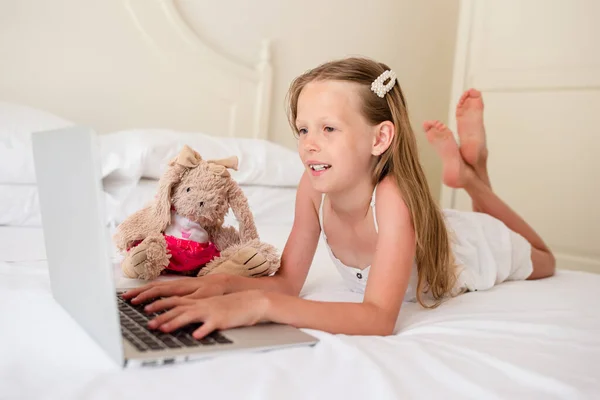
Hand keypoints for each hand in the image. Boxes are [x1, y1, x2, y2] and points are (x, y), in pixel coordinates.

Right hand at [121, 274, 227, 304]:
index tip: (134, 302)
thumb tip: (174, 304)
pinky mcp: (178, 286)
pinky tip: (144, 295)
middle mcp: (176, 283)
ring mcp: (176, 283)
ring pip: (155, 286)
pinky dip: (149, 290)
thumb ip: (188, 301)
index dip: (145, 296)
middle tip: (124, 298)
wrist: (222, 282)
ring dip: (142, 291)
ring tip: (129, 296)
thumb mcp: (202, 297)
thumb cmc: (213, 291)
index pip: (158, 290)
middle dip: (138, 292)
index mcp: (179, 287)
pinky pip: (159, 287)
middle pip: (152, 286)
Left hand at [146, 290, 269, 338]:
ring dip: (175, 322)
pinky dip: (202, 330)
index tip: (144, 309)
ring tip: (163, 329)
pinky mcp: (221, 320)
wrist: (251, 301)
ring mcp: (210, 311)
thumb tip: (178, 316)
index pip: (174, 300)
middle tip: (148, 324)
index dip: (159, 304)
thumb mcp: (210, 306)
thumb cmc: (229, 305)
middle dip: (161, 316)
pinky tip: (195, 336)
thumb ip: (195, 310)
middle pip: (178, 309)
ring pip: (190, 316)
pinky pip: (210, 326)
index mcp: (198, 301)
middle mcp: (201, 305)